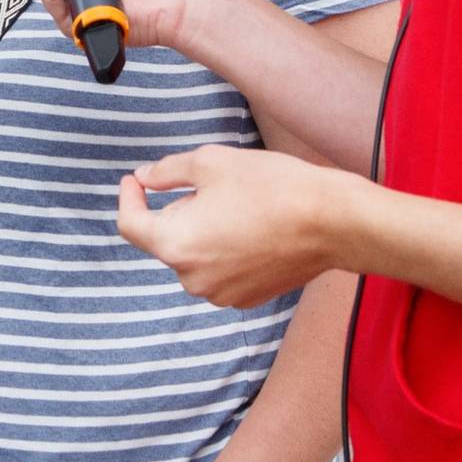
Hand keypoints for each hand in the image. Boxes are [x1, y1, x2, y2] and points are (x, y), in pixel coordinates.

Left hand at [117, 144, 355, 308]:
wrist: (332, 222)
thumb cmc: (271, 187)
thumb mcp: (210, 163)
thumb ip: (167, 172)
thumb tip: (145, 178)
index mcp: (175, 245)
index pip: (131, 225)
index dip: (129, 198)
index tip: (136, 180)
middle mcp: (191, 279)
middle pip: (166, 240)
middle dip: (178, 211)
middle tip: (212, 185)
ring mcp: (220, 294)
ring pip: (194, 256)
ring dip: (202, 232)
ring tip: (239, 207)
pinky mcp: (246, 299)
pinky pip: (219, 271)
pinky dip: (224, 250)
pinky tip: (253, 229)